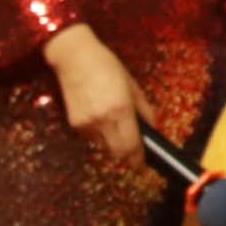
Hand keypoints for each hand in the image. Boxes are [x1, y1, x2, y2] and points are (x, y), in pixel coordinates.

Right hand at [47, 27, 155, 173]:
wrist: (73, 57)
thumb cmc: (107, 66)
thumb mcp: (132, 85)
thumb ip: (144, 110)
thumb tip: (153, 130)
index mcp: (121, 109)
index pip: (131, 146)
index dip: (139, 161)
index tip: (144, 168)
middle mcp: (102, 120)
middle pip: (118, 153)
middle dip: (128, 157)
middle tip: (136, 156)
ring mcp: (86, 124)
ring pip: (105, 146)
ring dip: (113, 142)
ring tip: (114, 122)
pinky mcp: (74, 124)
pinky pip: (92, 138)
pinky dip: (100, 133)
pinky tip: (99, 115)